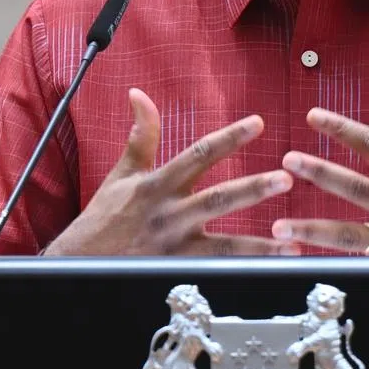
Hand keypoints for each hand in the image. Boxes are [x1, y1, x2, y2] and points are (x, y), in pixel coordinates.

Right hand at [44, 88, 292, 255]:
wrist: (76, 264)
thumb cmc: (103, 219)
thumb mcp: (121, 174)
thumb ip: (141, 136)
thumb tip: (139, 94)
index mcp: (158, 184)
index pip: (199, 154)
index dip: (229, 138)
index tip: (258, 123)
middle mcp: (169, 214)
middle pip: (217, 199)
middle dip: (253, 188)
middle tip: (286, 178)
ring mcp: (175, 247)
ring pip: (223, 245)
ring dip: (259, 245)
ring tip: (291, 242)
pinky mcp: (176, 273)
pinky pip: (215, 273)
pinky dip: (243, 274)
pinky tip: (270, 274)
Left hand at [271, 90, 368, 256]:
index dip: (342, 128)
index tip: (313, 116)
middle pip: (357, 185)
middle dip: (321, 172)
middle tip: (289, 160)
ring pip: (350, 232)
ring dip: (313, 228)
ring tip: (281, 223)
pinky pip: (358, 260)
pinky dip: (331, 257)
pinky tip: (304, 255)